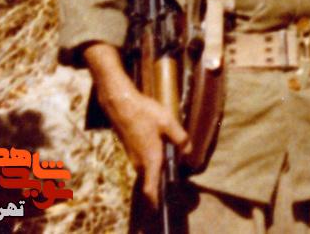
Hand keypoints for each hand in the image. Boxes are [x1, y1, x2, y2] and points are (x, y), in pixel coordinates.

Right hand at [83, 43, 188, 205]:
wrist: (121, 104)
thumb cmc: (144, 113)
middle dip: (163, 180)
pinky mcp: (131, 148)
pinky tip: (163, 145)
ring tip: (174, 158)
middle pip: (152, 178)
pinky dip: (153, 158)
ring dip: (159, 166)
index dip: (155, 200)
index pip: (150, 188)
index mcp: (151, 158)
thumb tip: (188, 151)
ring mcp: (133, 155)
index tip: (162, 205)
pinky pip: (144, 159)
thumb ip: (180, 138)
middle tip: (179, 173)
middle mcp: (140, 161)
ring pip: (149, 167)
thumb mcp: (168, 122)